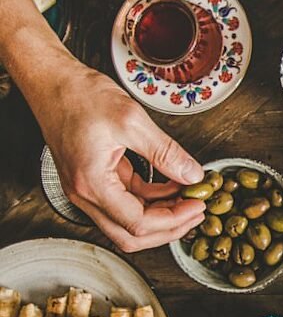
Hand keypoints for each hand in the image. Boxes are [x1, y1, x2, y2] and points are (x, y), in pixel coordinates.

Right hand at [29, 62, 204, 251]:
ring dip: (161, 215)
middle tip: (195, 212)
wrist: (52, 81)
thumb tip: (193, 175)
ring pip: (129, 222)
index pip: (138, 223)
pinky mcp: (95, 180)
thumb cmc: (79, 95)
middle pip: (131, 235)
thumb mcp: (131, 120)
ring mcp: (88, 189)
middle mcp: (85, 193)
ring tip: (189, 198)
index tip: (197, 206)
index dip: (173, 221)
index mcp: (91, 183)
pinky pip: (126, 201)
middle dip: (168, 228)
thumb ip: (165, 152)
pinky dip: (151, 198)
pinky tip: (172, 185)